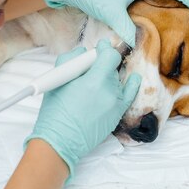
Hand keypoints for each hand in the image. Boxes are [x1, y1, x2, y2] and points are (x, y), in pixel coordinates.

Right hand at [24, 40, 141, 177]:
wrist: (60, 142)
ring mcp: (115, 104)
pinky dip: (131, 85)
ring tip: (94, 82)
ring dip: (109, 77)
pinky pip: (129, 95)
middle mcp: (109, 91)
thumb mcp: (57, 80)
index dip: (105, 49)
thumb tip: (84, 52)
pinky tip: (133, 78)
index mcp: (93, 81)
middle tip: (90, 66)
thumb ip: (71, 59)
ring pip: (117, 81)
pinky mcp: (116, 115)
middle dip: (103, 63)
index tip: (100, 47)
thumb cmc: (55, 112)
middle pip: (113, 68)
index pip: (110, 55)